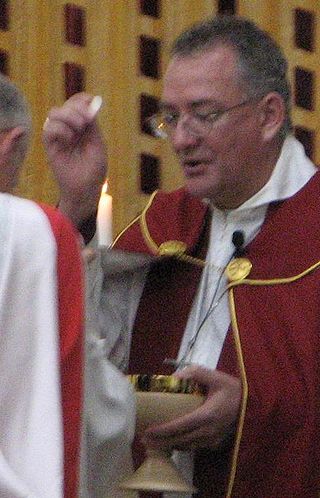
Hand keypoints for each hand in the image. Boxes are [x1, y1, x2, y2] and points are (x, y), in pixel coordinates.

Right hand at [43, 93, 106, 226]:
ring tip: (79, 130)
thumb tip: (91, 103)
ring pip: (54, 113)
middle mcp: (69, 128)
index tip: (90, 103)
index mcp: (82, 126)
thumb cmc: (94, 170)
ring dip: (68, 117)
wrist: (86, 189)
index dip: (82, 99)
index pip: (77, 103)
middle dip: (77, 109)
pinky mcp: (50, 146)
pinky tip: (69, 140)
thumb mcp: (98, 144)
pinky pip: (49, 129)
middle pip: (66, 105)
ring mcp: (58, 136)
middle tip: (86, 122)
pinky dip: (60, 129)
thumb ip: (93, 124)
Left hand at [142, 366, 240, 450]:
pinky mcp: (216, 443)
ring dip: (170, 445)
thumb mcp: (216, 376)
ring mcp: (213, 440)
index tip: (148, 431)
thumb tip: (175, 376)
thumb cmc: (233, 389)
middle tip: (144, 439)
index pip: (180, 426)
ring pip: (187, 446)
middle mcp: (209, 431)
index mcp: (207, 415)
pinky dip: (182, 444)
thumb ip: (195, 373)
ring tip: (154, 442)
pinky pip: (195, 446)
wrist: (254, 404)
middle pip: (180, 440)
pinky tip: (174, 440)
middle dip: (161, 441)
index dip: (163, 430)